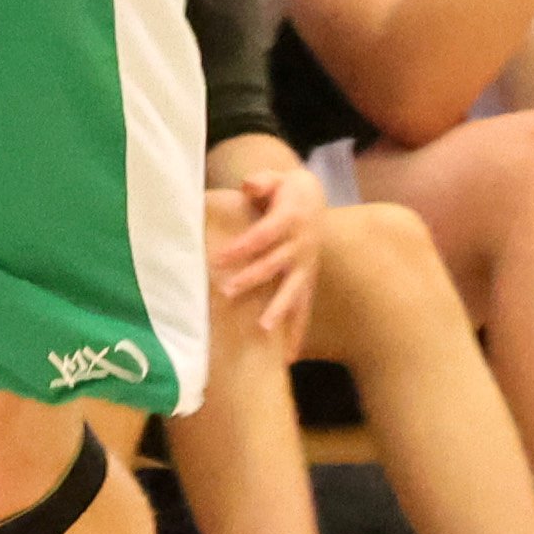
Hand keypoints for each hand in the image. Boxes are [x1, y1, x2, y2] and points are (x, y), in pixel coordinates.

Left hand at [204, 169, 324, 350]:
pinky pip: (304, 307)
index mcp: (290, 218)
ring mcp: (306, 265)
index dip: (242, 247)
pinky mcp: (308, 279)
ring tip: (263, 329)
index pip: (263, 235)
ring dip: (278, 309)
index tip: (219, 259)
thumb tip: (248, 186)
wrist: (315, 199)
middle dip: (251, 279)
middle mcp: (301, 244)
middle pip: (274, 264)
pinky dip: (297, 331)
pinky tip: (287, 356)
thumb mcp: (276, 178)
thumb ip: (261, 182)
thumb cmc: (286, 190)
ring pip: (293, 290)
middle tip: (226, 292)